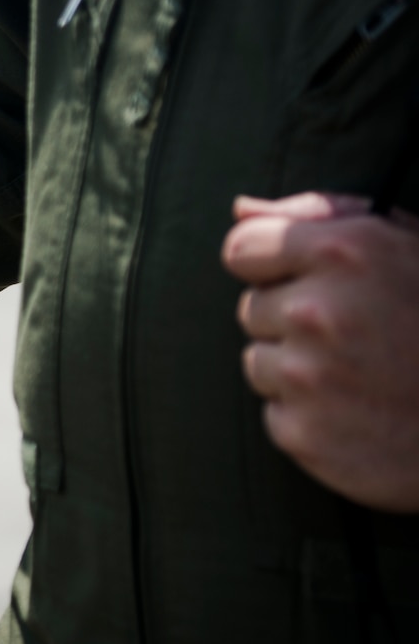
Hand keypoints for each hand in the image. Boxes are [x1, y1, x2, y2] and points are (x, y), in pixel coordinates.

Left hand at [222, 191, 418, 510]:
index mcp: (343, 253)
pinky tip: (362, 414)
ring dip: (298, 370)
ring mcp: (308, 376)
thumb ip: (317, 216)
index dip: (273, 266)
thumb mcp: (404, 243)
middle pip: (251, 308)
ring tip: (364, 374)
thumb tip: (241, 210)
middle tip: (359, 335)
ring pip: (259, 363)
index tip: (308, 281)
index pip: (242, 249)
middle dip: (292, 319)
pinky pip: (277, 414)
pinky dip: (311, 418)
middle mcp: (317, 311)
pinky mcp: (304, 433)